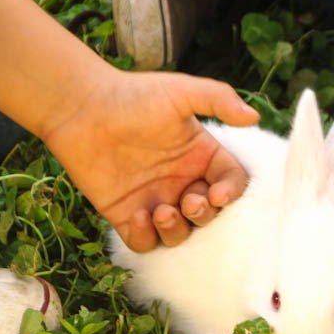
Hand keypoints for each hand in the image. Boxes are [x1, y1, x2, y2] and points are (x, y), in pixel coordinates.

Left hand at [42, 67, 258, 251]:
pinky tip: (137, 216)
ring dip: (177, 230)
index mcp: (201, 155)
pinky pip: (145, 242)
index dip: (231, 192)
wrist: (80, 107)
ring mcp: (155, 199)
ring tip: (161, 212)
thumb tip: (253, 117)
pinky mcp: (126, 215)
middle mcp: (182, 180)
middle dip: (205, 214)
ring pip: (180, 233)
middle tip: (189, 202)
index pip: (231, 181)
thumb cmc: (133, 95)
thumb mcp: (181, 92)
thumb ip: (219, 100)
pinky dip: (146, 237)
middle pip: (209, 213)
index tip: (218, 193)